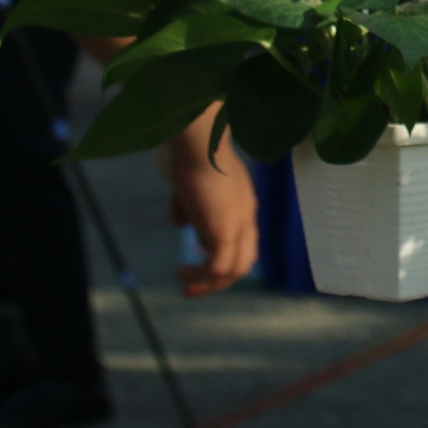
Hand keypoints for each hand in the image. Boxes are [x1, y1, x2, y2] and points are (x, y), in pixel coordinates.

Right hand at [165, 110, 257, 296]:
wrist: (198, 140)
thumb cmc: (189, 154)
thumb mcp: (187, 183)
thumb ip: (187, 205)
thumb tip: (180, 225)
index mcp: (242, 201)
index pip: (243, 239)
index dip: (223, 254)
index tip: (196, 260)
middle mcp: (246, 214)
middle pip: (245, 259)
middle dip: (220, 279)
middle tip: (192, 286)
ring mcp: (239, 223)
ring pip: (235, 269)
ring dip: (209, 284)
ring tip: (185, 287)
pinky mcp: (225, 230)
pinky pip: (219, 268)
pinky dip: (202, 278)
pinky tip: (182, 273)